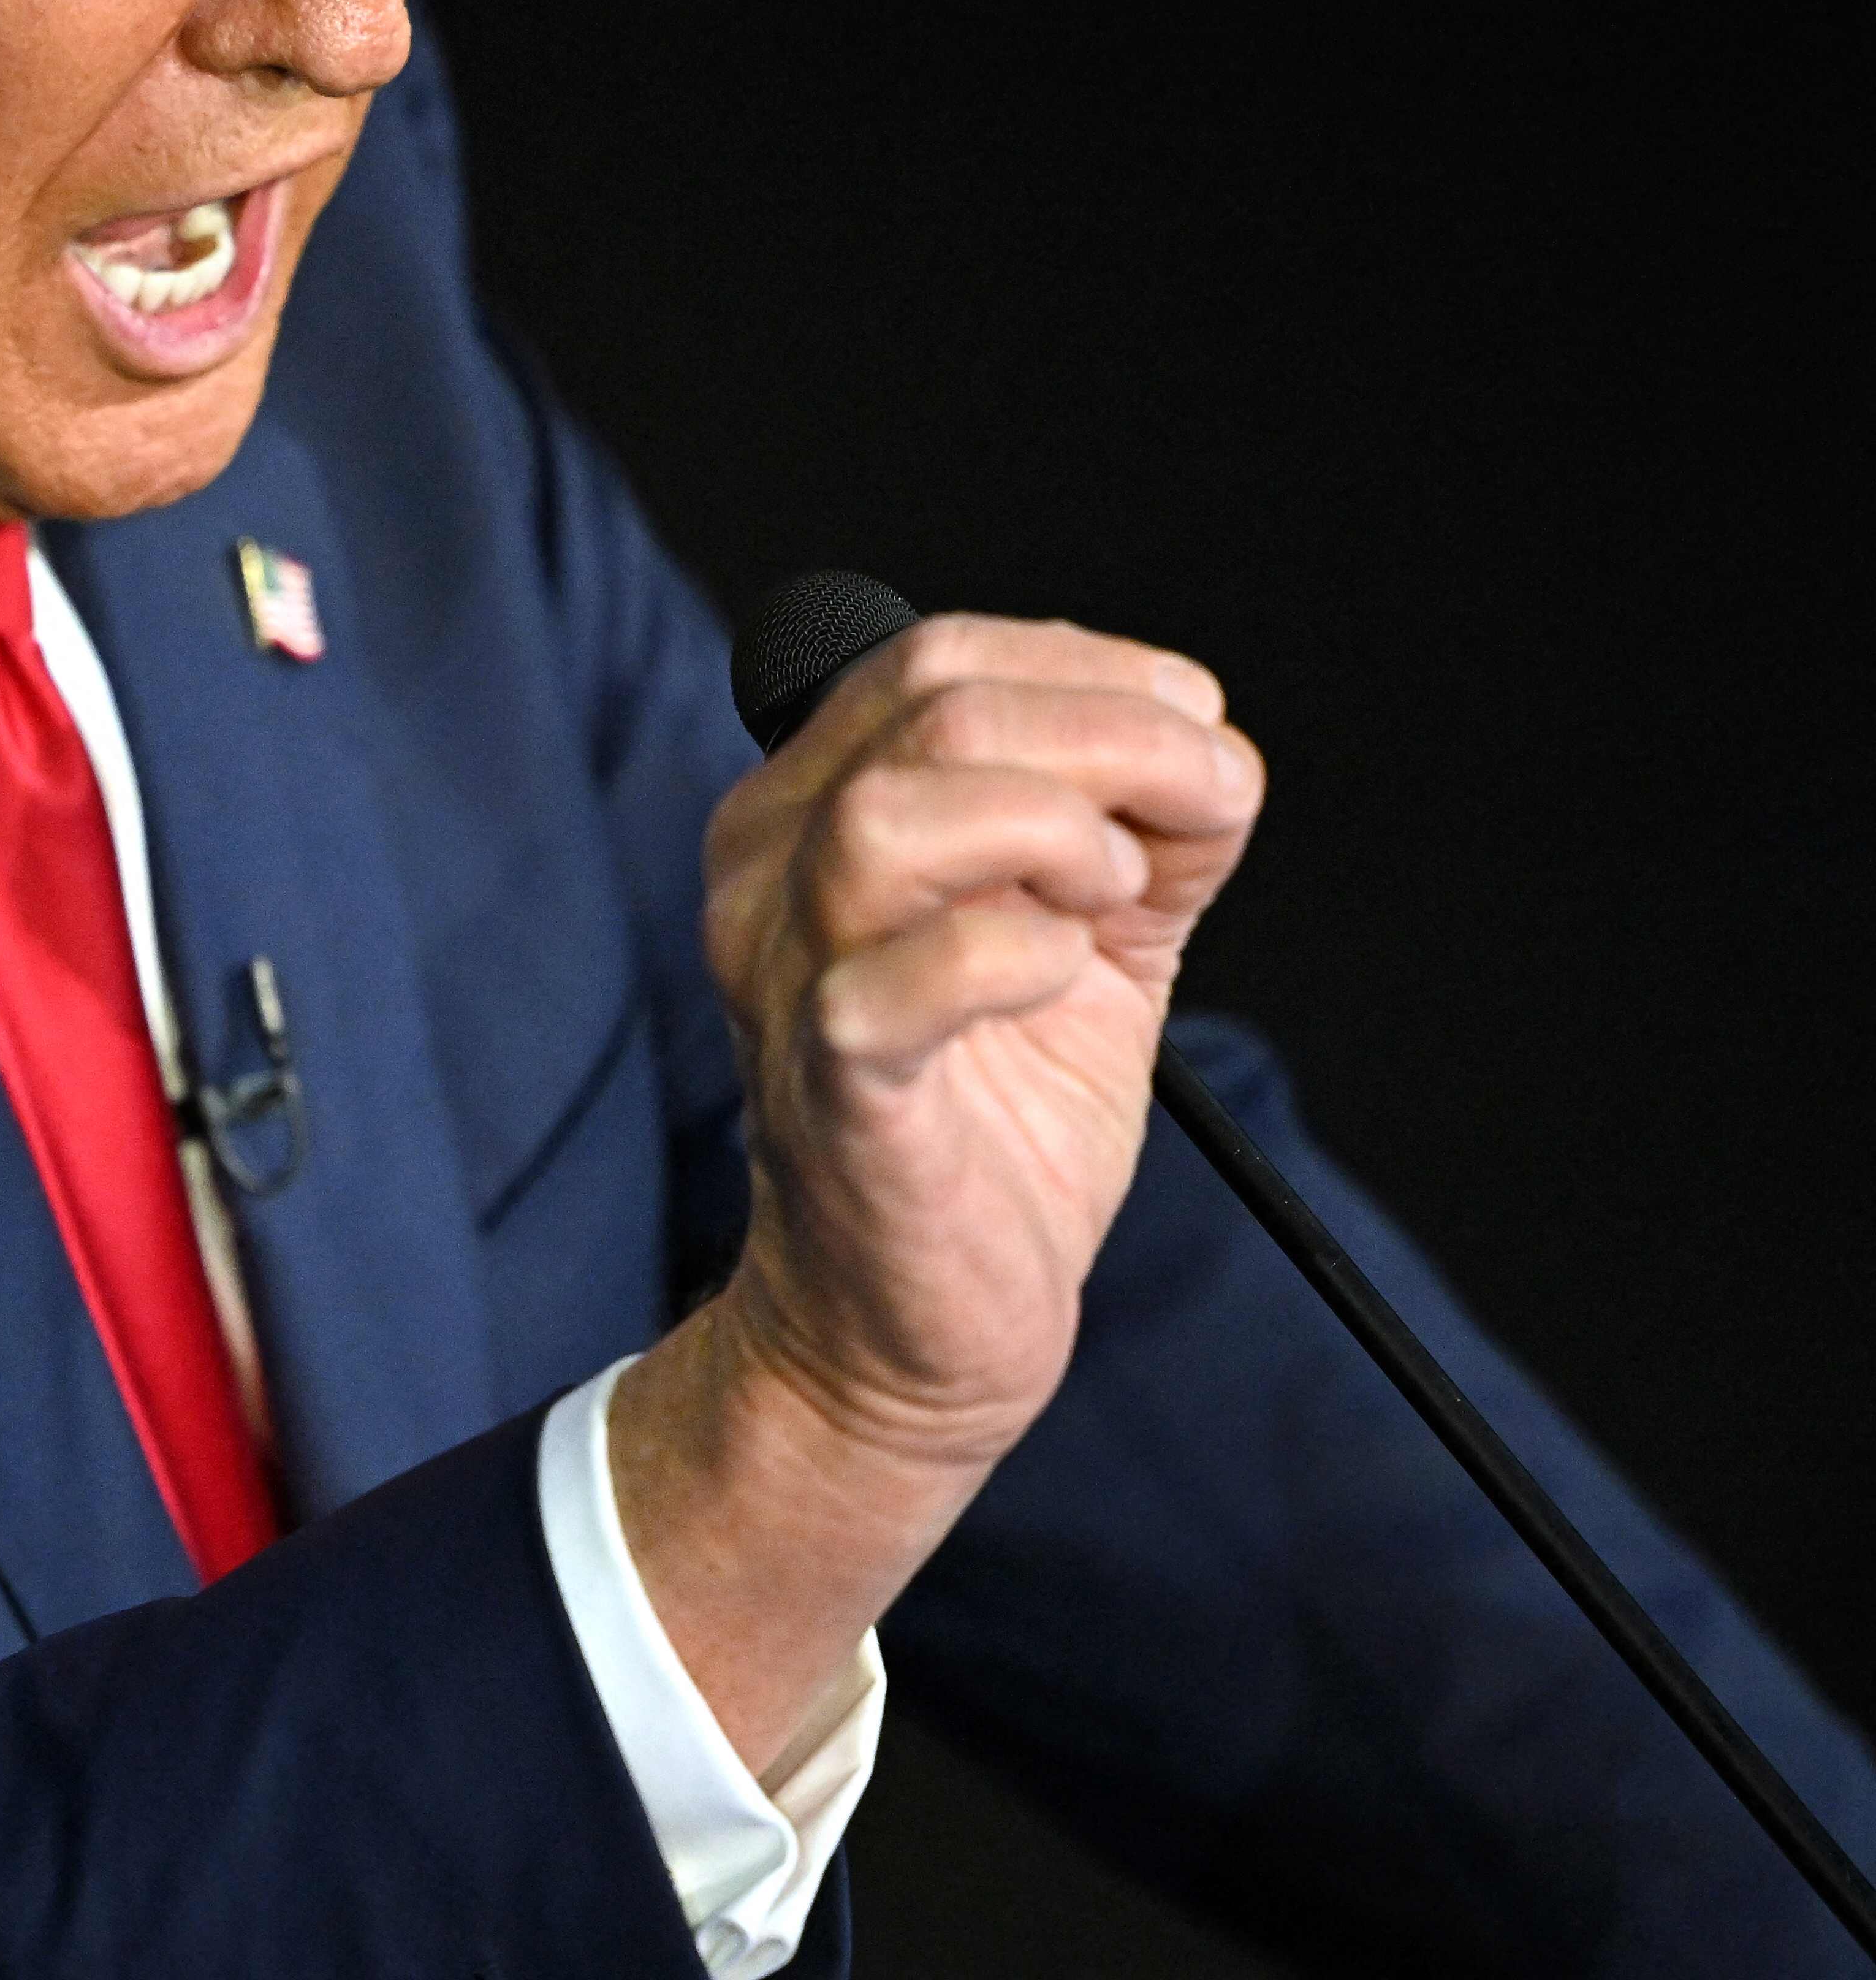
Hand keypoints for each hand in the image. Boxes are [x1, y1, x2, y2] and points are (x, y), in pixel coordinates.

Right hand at [700, 614, 1262, 1464]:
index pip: (936, 658)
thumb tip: (1212, 758)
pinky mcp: (831, 1086)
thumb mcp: (1081, 940)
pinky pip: (898, 982)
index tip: (1193, 742)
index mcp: (812, 812)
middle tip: (1204, 807)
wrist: (913, 1325)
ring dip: (1056, 827)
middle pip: (931, 703)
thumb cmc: (989, 1126)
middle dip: (1117, 733)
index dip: (1093, 669)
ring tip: (1113, 898)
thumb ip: (1138, 835)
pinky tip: (1064, 978)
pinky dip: (1018, 954)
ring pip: (893, 815)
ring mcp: (787, 977)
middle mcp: (770, 873)